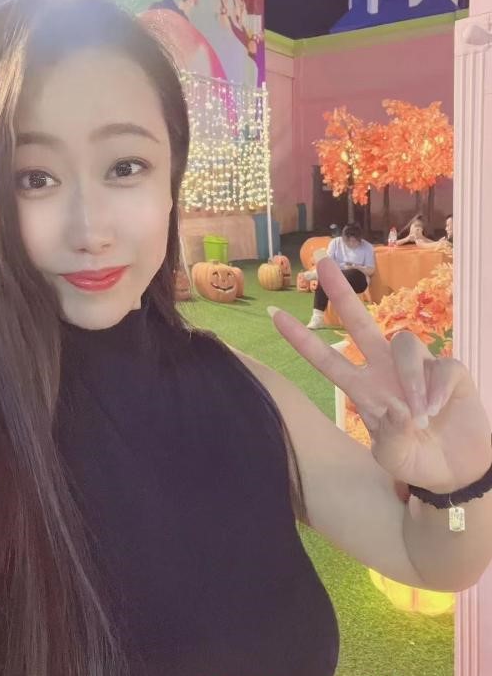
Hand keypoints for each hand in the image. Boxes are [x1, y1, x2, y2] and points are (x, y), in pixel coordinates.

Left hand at [270, 257, 490, 492]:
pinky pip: (441, 366)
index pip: (326, 359)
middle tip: (323, 263)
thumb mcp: (394, 458)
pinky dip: (438, 389)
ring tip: (420, 415)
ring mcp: (417, 367)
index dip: (301, 340)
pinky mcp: (449, 370)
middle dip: (341, 293)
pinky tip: (439, 409)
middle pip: (359, 323)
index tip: (274, 316)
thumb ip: (390, 439)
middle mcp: (385, 370)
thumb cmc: (416, 460)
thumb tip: (396, 410)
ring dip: (410, 378)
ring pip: (404, 345)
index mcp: (364, 389)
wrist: (457, 469)